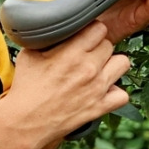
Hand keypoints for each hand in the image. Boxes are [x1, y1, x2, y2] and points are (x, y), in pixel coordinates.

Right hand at [4, 21, 129, 148]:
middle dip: (98, 46)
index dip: (90, 30)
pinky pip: (123, 95)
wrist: (26, 121)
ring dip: (111, 64)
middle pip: (109, 44)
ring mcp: (98, 88)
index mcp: (72, 52)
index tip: (83, 36)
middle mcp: (89, 68)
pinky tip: (103, 91)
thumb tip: (56, 32)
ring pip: (123, 63)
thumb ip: (47, 40)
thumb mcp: (29, 54)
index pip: (98, 28)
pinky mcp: (100, 107)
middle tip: (86, 54)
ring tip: (98, 69)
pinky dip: (115, 93)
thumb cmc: (26, 88)